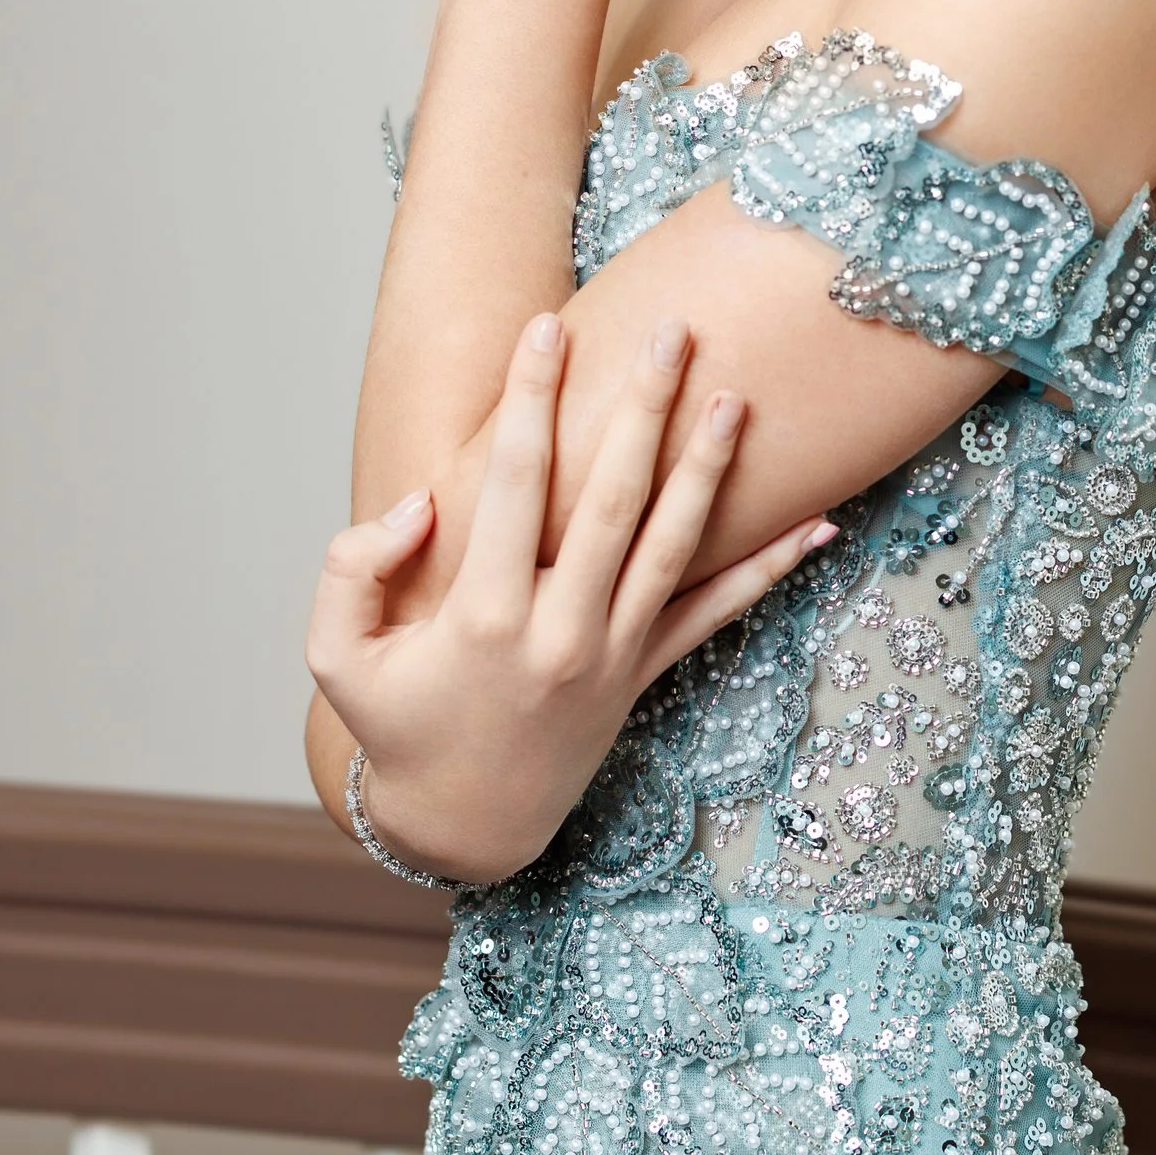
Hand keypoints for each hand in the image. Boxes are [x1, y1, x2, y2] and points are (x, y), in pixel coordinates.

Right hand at [307, 310, 834, 885]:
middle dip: (643, 409)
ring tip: (737, 397)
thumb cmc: (399, 726)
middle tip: (671, 332)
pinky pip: (716, 613)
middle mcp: (560, 631)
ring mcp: (612, 654)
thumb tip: (420, 504)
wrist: (465, 825)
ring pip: (673, 545)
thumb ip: (353, 567)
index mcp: (481, 616)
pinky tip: (819, 524)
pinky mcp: (644, 674)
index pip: (514, 484)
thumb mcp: (336, 657)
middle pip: (613, 499)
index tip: (548, 328)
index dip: (530, 400)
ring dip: (708, 468)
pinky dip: (769, 569)